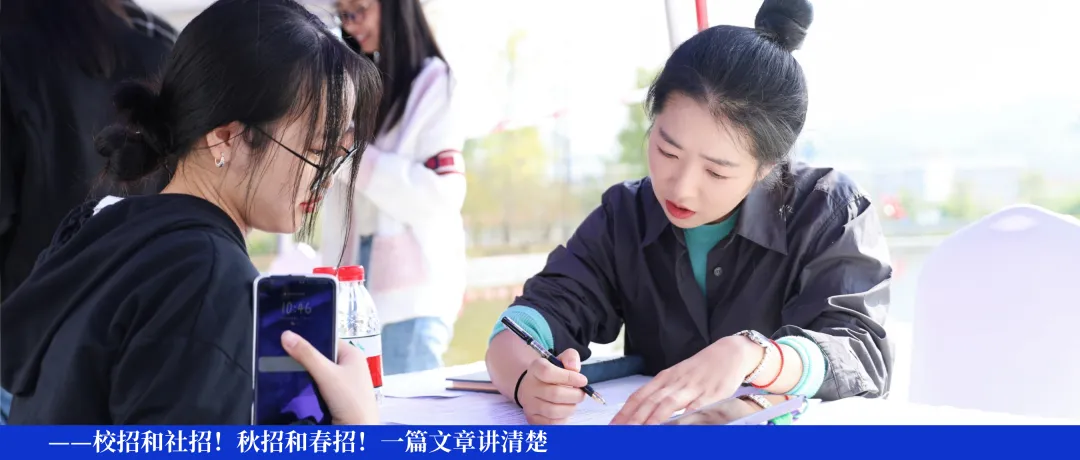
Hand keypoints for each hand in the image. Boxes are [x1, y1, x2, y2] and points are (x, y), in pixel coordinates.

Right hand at [282, 331, 378, 424]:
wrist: (359, 432)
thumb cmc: (350, 399)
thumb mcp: (327, 374)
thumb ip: (307, 355)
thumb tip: (286, 335)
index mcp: (352, 354)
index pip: (327, 339)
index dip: (309, 338)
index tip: (287, 338)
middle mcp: (350, 366)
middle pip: (321, 357)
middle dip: (304, 358)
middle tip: (279, 355)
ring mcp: (344, 383)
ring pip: (319, 373)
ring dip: (304, 374)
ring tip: (280, 369)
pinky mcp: (337, 397)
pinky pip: (319, 387)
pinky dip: (308, 387)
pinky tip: (292, 386)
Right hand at [516, 349, 588, 424]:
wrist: (534, 387)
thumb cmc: (553, 374)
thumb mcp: (561, 360)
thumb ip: (570, 358)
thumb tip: (574, 368)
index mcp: (536, 368)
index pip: (548, 372)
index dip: (569, 377)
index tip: (583, 381)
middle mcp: (529, 386)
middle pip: (554, 394)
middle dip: (575, 395)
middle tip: (581, 393)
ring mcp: (529, 404)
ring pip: (553, 411)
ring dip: (570, 407)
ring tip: (574, 402)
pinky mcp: (532, 418)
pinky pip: (551, 423)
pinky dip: (564, 418)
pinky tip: (565, 410)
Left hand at [610, 336, 760, 424]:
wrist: (729, 353)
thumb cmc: (700, 369)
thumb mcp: (676, 378)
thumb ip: (661, 394)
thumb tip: (642, 412)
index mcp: (664, 379)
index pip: (638, 397)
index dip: (624, 412)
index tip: (613, 426)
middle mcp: (674, 383)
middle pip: (649, 402)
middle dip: (634, 419)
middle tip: (621, 432)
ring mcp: (691, 387)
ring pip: (668, 404)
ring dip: (654, 419)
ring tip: (642, 431)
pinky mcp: (710, 393)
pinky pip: (696, 406)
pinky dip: (685, 416)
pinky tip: (678, 425)